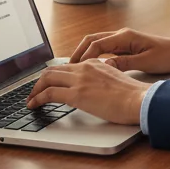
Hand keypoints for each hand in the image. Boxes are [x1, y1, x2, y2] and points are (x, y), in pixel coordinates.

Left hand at [26, 59, 145, 125]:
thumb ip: (101, 81)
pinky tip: (33, 105)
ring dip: (35, 89)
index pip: (67, 66)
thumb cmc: (132, 96)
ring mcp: (80, 80)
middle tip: (35, 92)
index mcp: (94, 63)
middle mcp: (85, 67)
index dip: (54, 75)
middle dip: (40, 81)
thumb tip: (94, 90)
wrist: (139, 100)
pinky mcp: (76, 94)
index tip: (48, 84)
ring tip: (31, 100)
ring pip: (47, 79)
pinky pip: (49, 93)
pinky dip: (37, 98)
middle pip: (53, 70)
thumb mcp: (114, 81)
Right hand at [70, 28, 169, 72]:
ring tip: (74, 68)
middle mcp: (122, 35)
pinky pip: (104, 49)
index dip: (84, 56)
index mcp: (125, 37)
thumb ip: (124, 63)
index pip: (97, 44)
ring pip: (96, 43)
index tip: (74, 69)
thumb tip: (103, 66)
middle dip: (78, 52)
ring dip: (84, 53)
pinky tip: (89, 67)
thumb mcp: (145, 62)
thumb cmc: (166, 56)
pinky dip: (94, 55)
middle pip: (92, 40)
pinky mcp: (125, 46)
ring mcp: (123, 40)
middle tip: (67, 67)